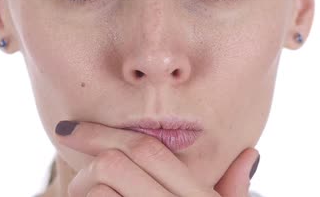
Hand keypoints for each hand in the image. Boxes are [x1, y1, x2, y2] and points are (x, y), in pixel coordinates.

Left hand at [54, 120, 259, 196]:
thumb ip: (233, 193)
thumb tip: (249, 153)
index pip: (149, 150)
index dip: (102, 132)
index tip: (70, 130)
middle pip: (115, 163)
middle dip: (86, 163)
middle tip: (79, 176)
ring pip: (99, 191)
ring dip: (81, 192)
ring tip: (83, 196)